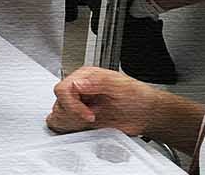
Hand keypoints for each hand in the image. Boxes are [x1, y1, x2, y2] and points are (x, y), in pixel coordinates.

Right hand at [46, 67, 161, 135]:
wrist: (146, 114)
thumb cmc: (138, 97)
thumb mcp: (121, 86)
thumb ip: (98, 82)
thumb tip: (77, 83)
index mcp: (85, 76)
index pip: (63, 89)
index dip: (73, 105)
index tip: (89, 115)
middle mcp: (78, 90)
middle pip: (58, 104)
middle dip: (74, 115)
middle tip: (92, 118)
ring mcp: (78, 105)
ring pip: (58, 115)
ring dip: (73, 122)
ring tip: (92, 121)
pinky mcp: (79, 119)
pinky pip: (61, 124)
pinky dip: (69, 128)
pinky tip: (84, 127)